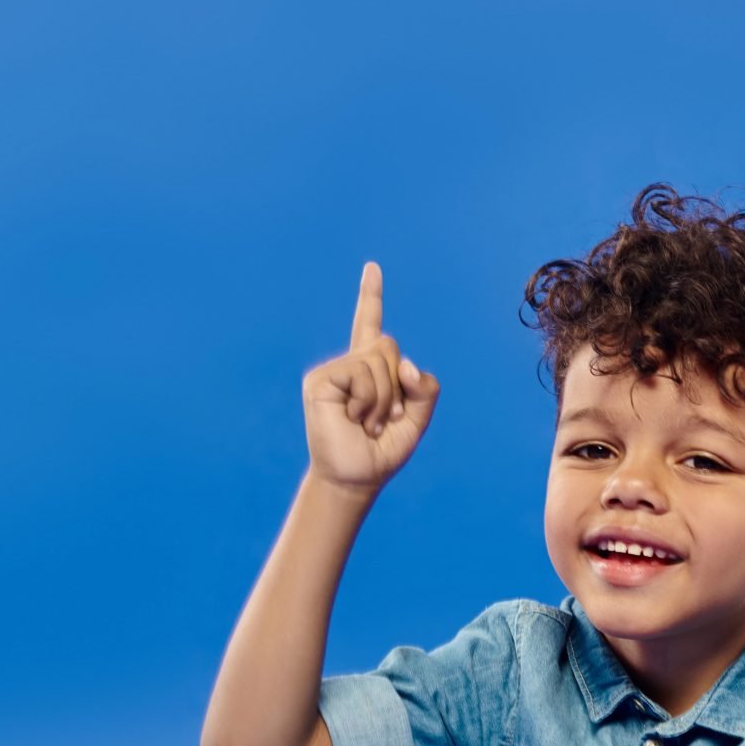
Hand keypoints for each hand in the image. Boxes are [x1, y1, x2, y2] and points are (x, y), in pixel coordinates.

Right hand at [303, 261, 440, 492]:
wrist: (357, 478)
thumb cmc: (383, 450)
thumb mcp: (418, 419)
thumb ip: (424, 389)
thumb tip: (406, 364)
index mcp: (371, 370)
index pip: (370, 325)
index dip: (371, 296)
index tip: (372, 267)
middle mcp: (349, 365)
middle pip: (388, 344)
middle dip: (398, 385)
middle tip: (385, 417)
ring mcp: (332, 371)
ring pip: (377, 360)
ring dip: (384, 399)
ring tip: (369, 422)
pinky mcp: (320, 381)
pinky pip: (361, 374)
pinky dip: (369, 400)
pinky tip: (355, 419)